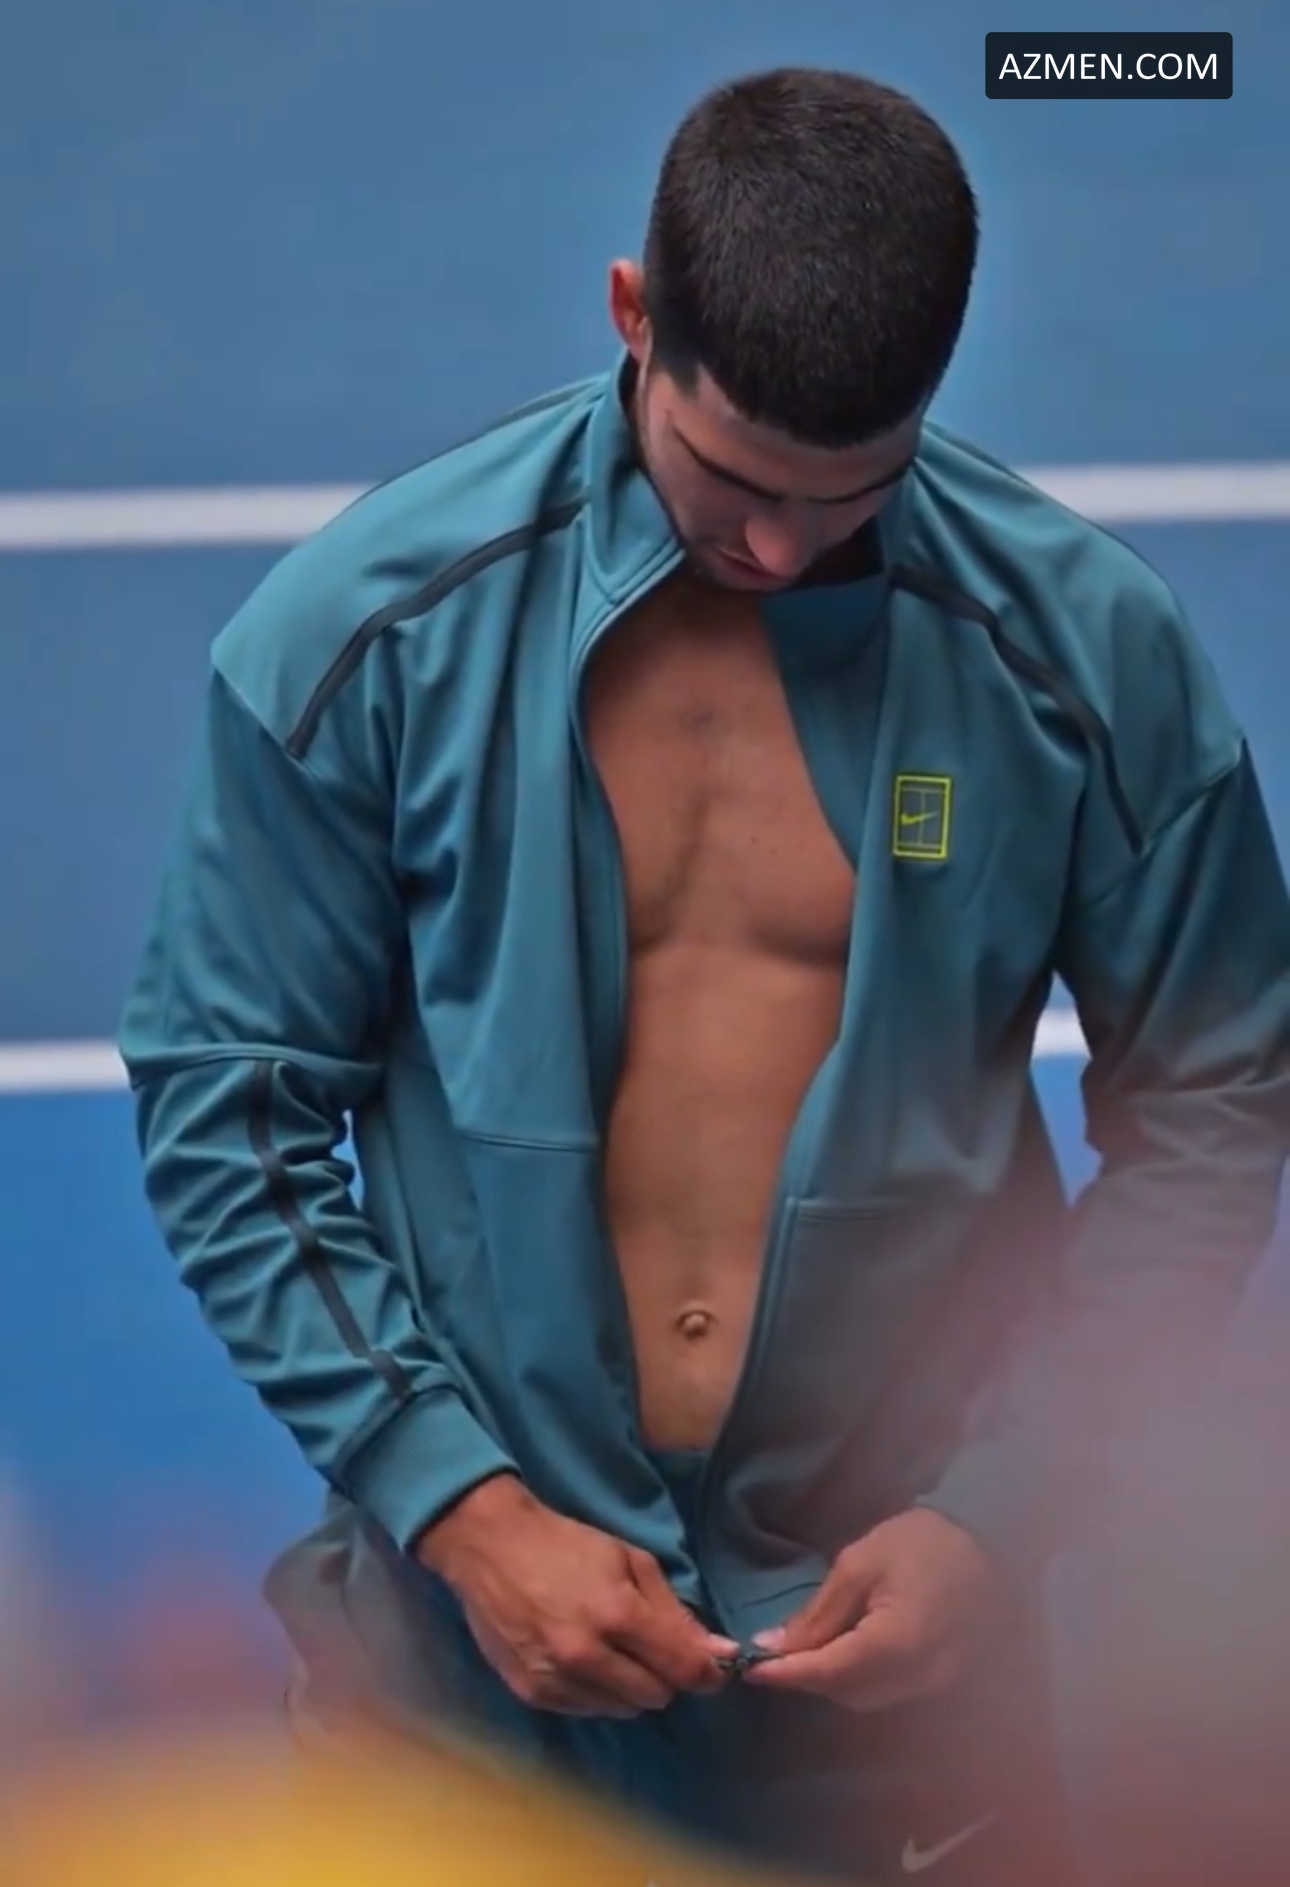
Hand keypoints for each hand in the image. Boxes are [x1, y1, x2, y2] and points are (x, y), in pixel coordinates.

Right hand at [416, 1474, 738, 1717]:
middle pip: (657, 1697)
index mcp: (617, 1614)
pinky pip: (587, 1710)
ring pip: (624, 1709)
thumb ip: (672, 1610)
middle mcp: (587, 1656)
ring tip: (610, 1649)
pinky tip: (581, 1659)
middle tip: (650, 1647)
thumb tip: (716, 1652)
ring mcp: (556, 1680)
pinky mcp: (532, 1695)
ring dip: (629, 1686)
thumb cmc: (565, 1544)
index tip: (712, 1666)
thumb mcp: (628, 1559)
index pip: (683, 1670)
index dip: (707, 1672)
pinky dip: (595, 1691)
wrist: (489, 1547)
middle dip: (664, 1674)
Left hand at [742, 1509, 1006, 1710]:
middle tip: (772, 1655)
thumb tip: (774, 1645)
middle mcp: (916, 1676)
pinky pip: (887, 1691)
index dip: (787, 1674)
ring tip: (802, 1652)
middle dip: (806, 1677)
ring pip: (866, 1698)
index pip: (830, 1672)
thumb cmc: (921, 1542)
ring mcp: (932, 1683)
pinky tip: (840, 1653)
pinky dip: (857, 1678)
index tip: (748, 1668)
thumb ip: (819, 1613)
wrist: (990, 1542)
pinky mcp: (940, 1679)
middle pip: (847, 1692)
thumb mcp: (861, 1562)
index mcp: (896, 1644)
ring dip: (830, 1681)